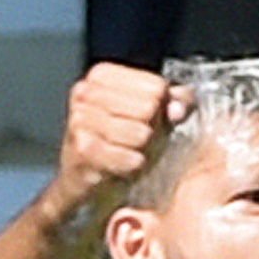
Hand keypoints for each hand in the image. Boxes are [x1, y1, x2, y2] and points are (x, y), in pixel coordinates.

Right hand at [43, 64, 180, 229]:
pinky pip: (132, 158)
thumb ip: (176, 102)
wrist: (80, 182)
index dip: (159, 109)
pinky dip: (134, 166)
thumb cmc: (118, 145)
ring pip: (142, 134)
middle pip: (149, 107)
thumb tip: (178, 109)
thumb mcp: (152, 116)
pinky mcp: (83, 150)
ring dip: (142, 150)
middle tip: (133, 141)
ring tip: (127, 153)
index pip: (157, 87)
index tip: (141, 121)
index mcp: (101, 76)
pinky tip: (121, 166)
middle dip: (151, 130)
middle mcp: (85, 92)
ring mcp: (81, 120)